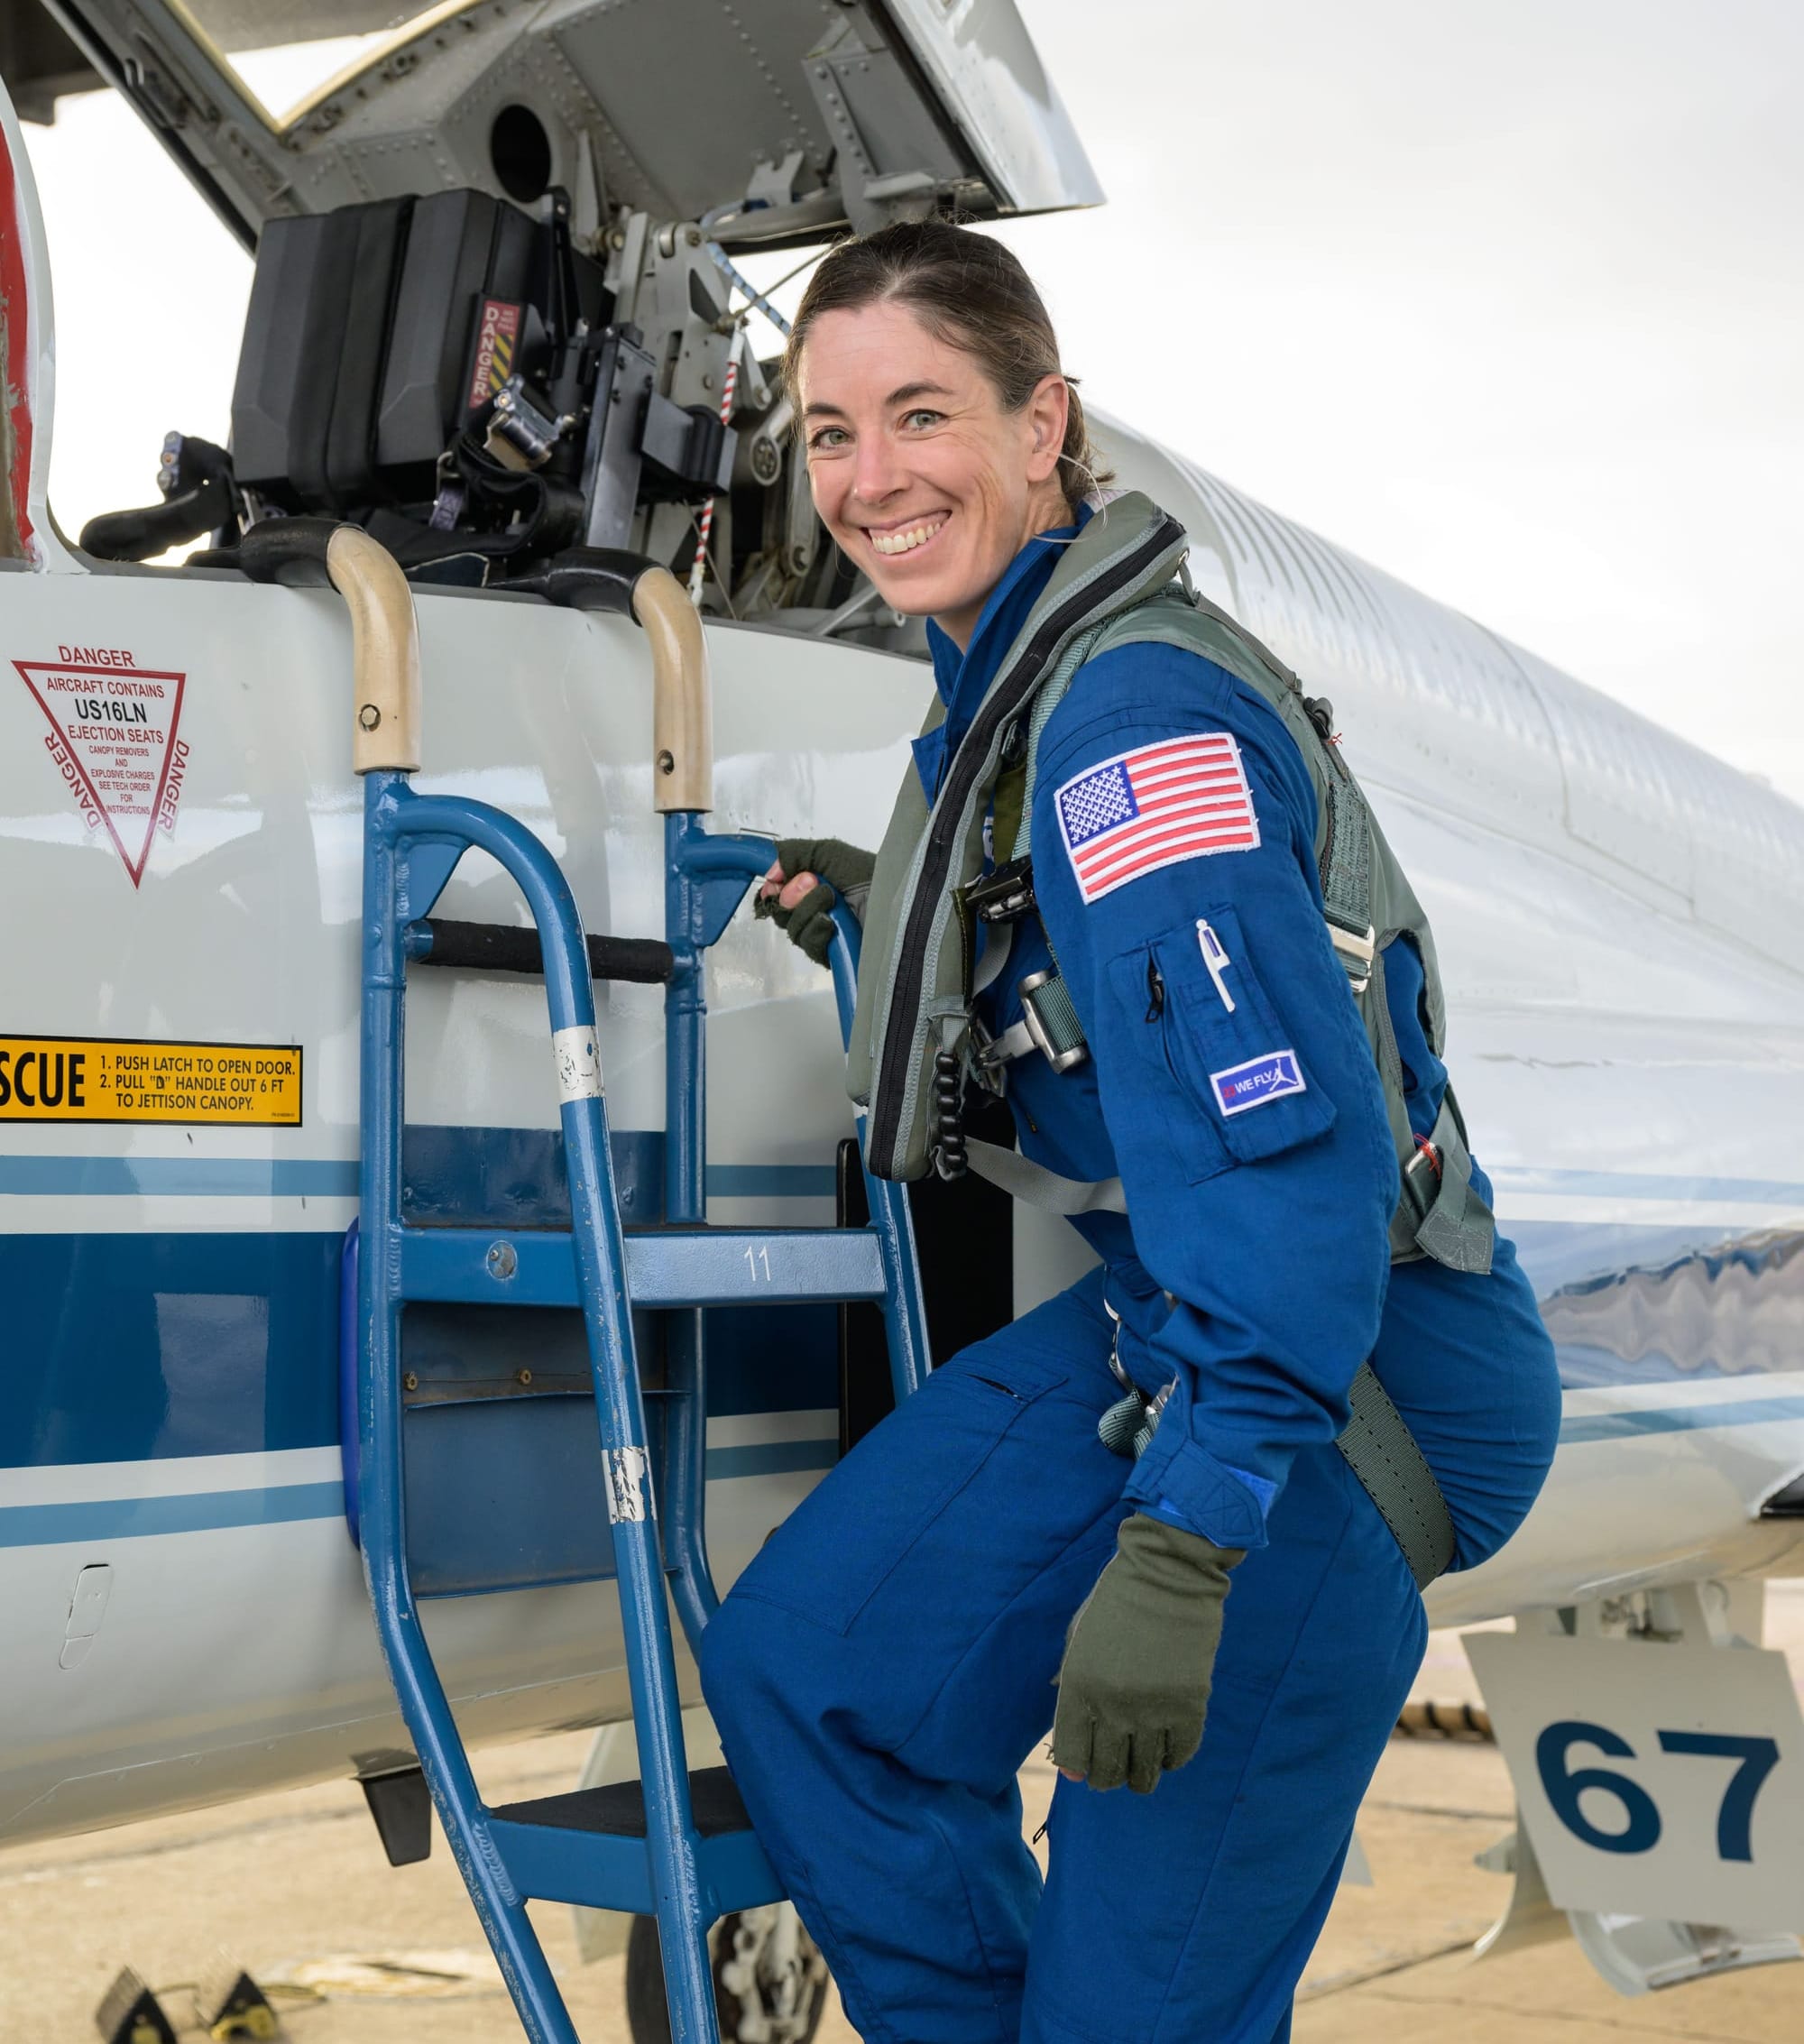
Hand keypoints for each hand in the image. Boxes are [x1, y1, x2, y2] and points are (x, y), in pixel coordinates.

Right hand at [754, 839, 874, 966]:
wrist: (900, 907)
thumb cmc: (877, 878)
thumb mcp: (832, 854)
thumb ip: (797, 854)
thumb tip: (771, 872)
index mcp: (817, 884)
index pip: (780, 889)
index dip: (774, 886)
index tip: (776, 881)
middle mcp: (819, 909)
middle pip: (781, 909)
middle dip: (794, 894)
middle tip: (816, 885)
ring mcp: (825, 933)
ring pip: (793, 927)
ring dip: (808, 911)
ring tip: (833, 904)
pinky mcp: (832, 955)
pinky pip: (809, 945)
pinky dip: (818, 931)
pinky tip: (833, 925)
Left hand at [1052, 1514, 1243, 1793]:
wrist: (1167, 1572)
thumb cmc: (1116, 1603)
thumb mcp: (1079, 1643)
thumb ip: (1071, 1695)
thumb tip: (1072, 1759)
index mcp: (1078, 1687)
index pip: (1072, 1755)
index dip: (1078, 1769)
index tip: (1086, 1769)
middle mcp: (1112, 1706)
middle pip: (1107, 1771)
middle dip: (1108, 1778)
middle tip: (1115, 1772)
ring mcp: (1152, 1709)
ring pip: (1145, 1772)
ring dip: (1141, 1776)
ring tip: (1142, 1768)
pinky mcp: (1189, 1705)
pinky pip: (1181, 1753)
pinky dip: (1173, 1759)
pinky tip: (1167, 1749)